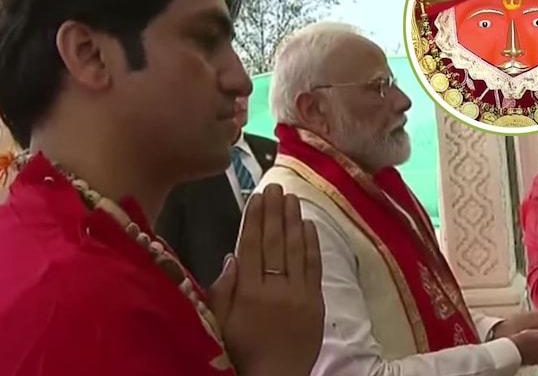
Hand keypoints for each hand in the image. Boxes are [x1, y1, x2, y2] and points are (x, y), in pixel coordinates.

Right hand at [209, 184, 323, 375]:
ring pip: (296, 250)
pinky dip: (312, 245)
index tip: (256, 197)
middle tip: (274, 186)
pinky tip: (309, 225)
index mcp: (249, 292)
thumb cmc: (243, 350)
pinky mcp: (316, 301)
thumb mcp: (221, 323)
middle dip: (274, 212)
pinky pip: (315, 267)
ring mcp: (299, 294)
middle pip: (275, 242)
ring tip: (291, 198)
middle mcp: (275, 288)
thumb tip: (232, 255)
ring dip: (294, 220)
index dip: (254, 219)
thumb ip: (224, 289)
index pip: (252, 246)